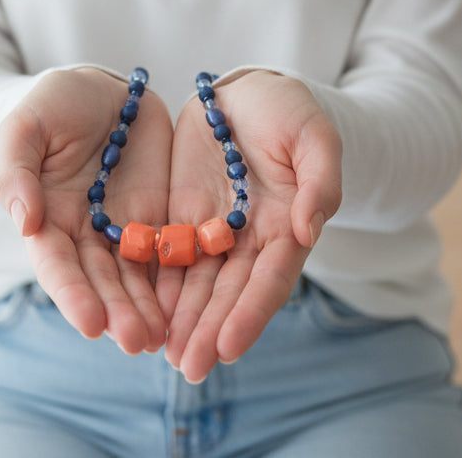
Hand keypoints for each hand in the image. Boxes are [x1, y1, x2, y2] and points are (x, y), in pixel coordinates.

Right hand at [0, 68, 172, 353]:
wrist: (102, 90)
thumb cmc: (54, 104)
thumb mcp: (26, 127)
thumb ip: (16, 171)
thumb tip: (25, 221)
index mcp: (47, 217)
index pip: (57, 264)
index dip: (73, 295)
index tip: (91, 324)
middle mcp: (84, 233)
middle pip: (100, 280)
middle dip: (117, 312)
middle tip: (137, 342)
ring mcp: (123, 227)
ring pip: (134, 276)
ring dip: (146, 309)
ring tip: (162, 338)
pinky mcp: (157, 217)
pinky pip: (167, 252)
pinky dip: (175, 282)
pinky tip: (189, 307)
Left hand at [157, 71, 341, 381]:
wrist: (247, 92)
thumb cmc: (289, 111)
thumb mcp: (315, 137)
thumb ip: (320, 183)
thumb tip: (307, 231)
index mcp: (286, 225)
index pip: (270, 278)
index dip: (251, 312)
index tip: (229, 347)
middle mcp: (249, 238)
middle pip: (229, 291)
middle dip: (209, 329)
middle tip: (188, 367)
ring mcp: (213, 229)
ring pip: (196, 282)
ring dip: (181, 319)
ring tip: (162, 353)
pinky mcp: (182, 215)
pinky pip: (168, 254)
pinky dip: (157, 284)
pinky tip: (141, 311)